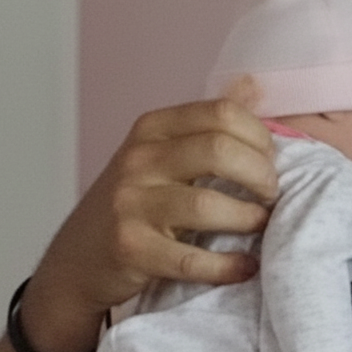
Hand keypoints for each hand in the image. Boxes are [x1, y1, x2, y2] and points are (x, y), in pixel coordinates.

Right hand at [23, 97, 277, 351]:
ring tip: (262, 227)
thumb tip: (253, 85)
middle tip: (272, 194)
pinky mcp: (131, 249)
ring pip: (208, 206)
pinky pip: (192, 259)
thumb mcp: (161, 153)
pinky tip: (244, 266)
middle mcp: (139, 159)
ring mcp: (130, 204)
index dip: (260, 137)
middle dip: (261, 175)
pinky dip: (228, 266)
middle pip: (219, 151)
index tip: (272, 161)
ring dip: (249, 220)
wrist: (78, 260)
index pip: (221, 113)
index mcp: (152, 128)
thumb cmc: (133, 204)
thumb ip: (206, 125)